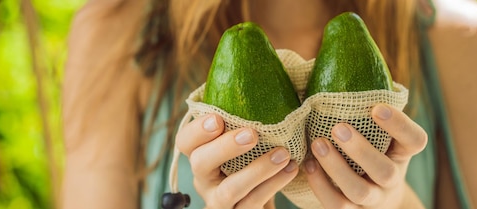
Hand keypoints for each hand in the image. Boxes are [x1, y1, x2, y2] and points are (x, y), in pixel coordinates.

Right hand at [176, 114, 298, 208]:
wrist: (263, 198)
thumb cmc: (255, 156)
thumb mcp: (249, 134)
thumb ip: (249, 107)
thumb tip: (264, 63)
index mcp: (201, 153)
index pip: (185, 141)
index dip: (197, 130)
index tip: (218, 119)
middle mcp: (204, 178)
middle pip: (199, 163)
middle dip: (224, 147)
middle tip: (252, 134)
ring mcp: (219, 201)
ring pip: (228, 190)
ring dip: (257, 171)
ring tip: (284, 154)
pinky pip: (252, 204)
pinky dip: (273, 185)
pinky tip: (291, 169)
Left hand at [305, 104, 427, 208]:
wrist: (372, 191)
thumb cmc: (368, 144)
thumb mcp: (374, 127)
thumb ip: (362, 103)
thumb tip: (334, 58)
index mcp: (403, 152)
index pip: (415, 140)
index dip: (399, 125)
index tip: (376, 106)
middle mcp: (392, 178)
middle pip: (385, 171)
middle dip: (361, 150)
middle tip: (338, 127)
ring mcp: (374, 199)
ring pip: (360, 192)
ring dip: (337, 169)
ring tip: (318, 144)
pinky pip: (338, 206)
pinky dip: (321, 186)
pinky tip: (307, 165)